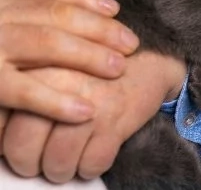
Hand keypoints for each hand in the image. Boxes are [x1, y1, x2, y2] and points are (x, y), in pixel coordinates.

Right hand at [0, 0, 138, 120]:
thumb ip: (22, 17)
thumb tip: (84, 16)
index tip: (115, 9)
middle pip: (57, 16)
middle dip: (100, 29)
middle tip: (131, 44)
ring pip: (49, 43)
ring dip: (90, 56)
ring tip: (119, 69)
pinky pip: (25, 91)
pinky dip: (58, 101)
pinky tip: (87, 110)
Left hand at [2, 51, 186, 182]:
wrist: (149, 64)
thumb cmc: (95, 74)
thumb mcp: (54, 71)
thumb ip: (24, 91)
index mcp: (38, 67)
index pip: (1, 121)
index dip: (5, 142)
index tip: (18, 145)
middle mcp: (60, 82)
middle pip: (23, 146)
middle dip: (29, 164)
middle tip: (37, 162)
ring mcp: (89, 103)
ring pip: (56, 162)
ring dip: (61, 170)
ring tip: (66, 163)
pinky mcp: (115, 121)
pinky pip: (91, 164)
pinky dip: (91, 167)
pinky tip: (93, 155)